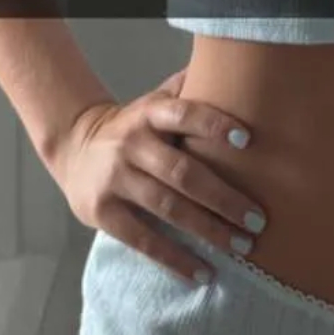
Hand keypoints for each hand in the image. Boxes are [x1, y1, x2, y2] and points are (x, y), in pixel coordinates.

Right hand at [59, 67, 264, 280]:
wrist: (74, 147)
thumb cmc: (134, 127)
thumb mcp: (154, 102)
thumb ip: (188, 90)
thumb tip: (235, 62)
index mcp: (149, 114)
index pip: (183, 114)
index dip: (214, 124)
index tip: (248, 140)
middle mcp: (131, 144)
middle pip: (183, 173)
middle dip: (224, 198)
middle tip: (259, 220)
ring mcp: (115, 180)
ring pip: (167, 208)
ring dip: (208, 231)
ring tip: (242, 247)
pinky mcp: (103, 212)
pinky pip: (144, 239)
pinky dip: (175, 258)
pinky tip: (203, 272)